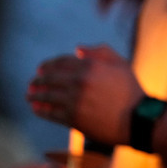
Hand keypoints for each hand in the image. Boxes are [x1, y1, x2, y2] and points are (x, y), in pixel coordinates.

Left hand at [27, 44, 144, 144]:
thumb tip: (77, 49)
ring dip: (34, 95)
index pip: (60, 62)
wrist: (137, 118)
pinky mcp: (72, 118)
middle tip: (32, 83)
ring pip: (46, 96)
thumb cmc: (130, 90)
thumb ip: (100, 51)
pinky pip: (50, 113)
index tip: (40, 69)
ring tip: (29, 96)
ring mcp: (74, 101)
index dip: (48, 65)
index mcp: (90, 66)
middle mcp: (80, 82)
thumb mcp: (120, 64)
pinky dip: (40, 110)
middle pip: (49, 78)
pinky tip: (37, 108)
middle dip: (38, 80)